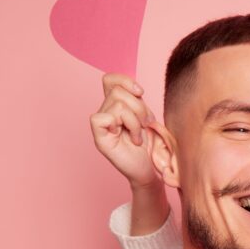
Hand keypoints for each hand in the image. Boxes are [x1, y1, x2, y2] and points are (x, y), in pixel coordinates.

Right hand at [89, 73, 160, 189]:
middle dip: (139, 107)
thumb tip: (137, 90)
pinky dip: (126, 125)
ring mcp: (101, 124)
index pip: (110, 80)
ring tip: (139, 135)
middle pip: (117, 91)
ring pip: (118, 104)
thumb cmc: (149, 145)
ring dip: (136, 120)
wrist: (150, 168)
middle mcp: (105, 112)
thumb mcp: (146, 117)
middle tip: (145, 124)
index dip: (125, 81)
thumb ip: (138, 101)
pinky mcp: (99, 137)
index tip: (141, 93)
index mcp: (115, 105)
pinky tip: (131, 138)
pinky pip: (106, 117)